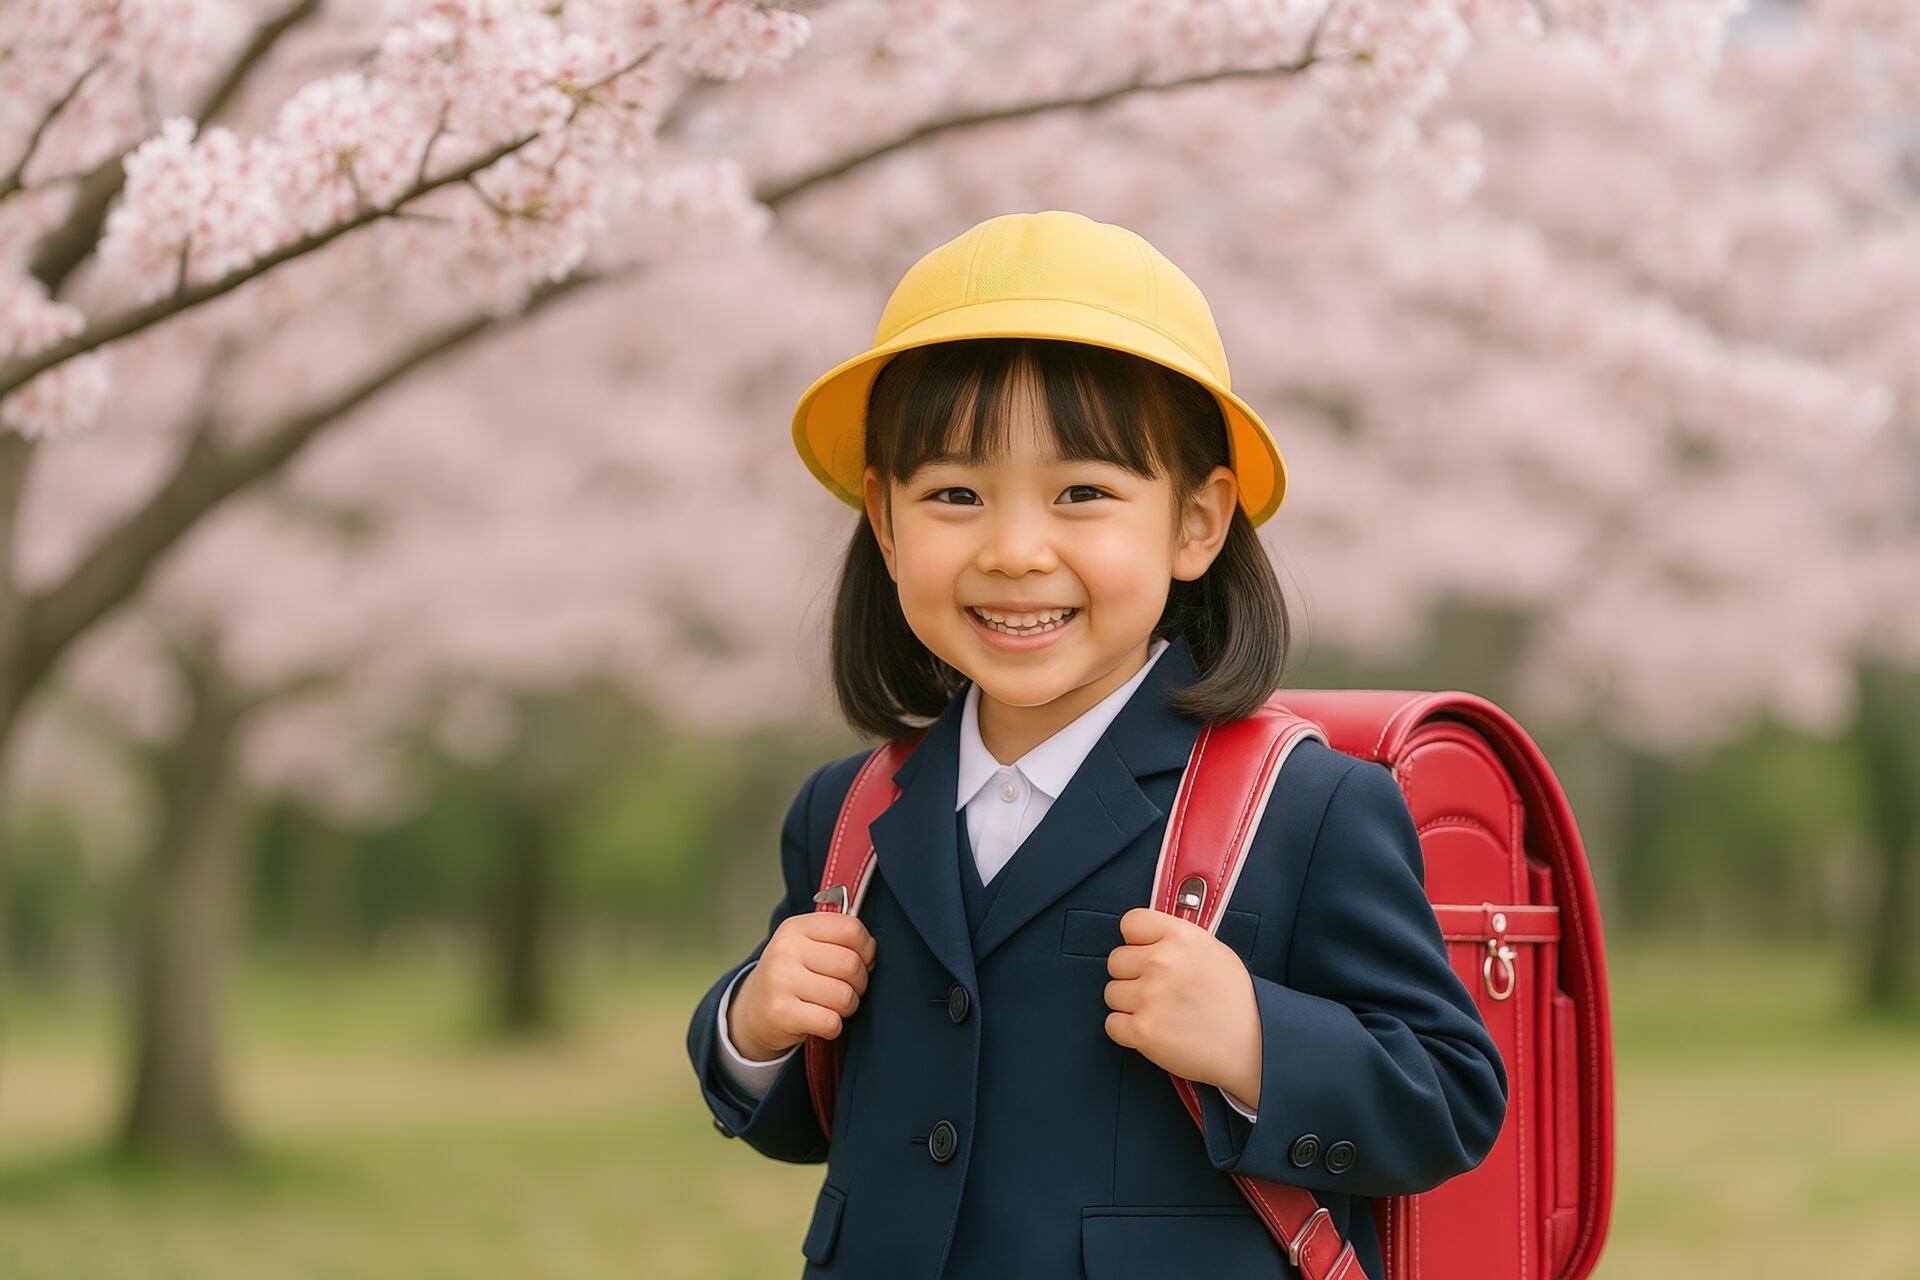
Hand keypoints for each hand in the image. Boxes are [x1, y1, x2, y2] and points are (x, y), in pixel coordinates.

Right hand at [730, 913, 877, 1060]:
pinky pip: (831, 1022)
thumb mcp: (806, 945)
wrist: (753, 1010)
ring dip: (846, 1007)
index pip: (851, 929)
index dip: (866, 949)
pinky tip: (820, 1020)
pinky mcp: (781, 1013)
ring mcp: (780, 981)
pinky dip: (833, 1026)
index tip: (860, 960)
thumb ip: (839, 939)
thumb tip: (872, 953)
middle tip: (846, 988)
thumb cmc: (792, 975)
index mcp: (796, 927)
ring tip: (831, 1005)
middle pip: (851, 965)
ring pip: (844, 996)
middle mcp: (785, 949)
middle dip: (859, 983)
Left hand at [1104, 907, 1261, 1107]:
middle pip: (1116, 960)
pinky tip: (1153, 1030)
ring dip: (1129, 1004)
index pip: (1130, 922)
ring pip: (1111, 993)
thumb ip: (1176, 939)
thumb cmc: (1236, 1000)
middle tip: (1157, 991)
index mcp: (1180, 936)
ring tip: (1159, 1012)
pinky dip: (1127, 1031)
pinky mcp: (1143, 1031)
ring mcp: (1150, 996)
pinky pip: (1111, 1024)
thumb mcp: (1213, 951)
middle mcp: (1162, 961)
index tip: (1146, 954)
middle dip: (1132, 976)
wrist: (1254, 1047)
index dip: (1136, 941)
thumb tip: (1145, 938)